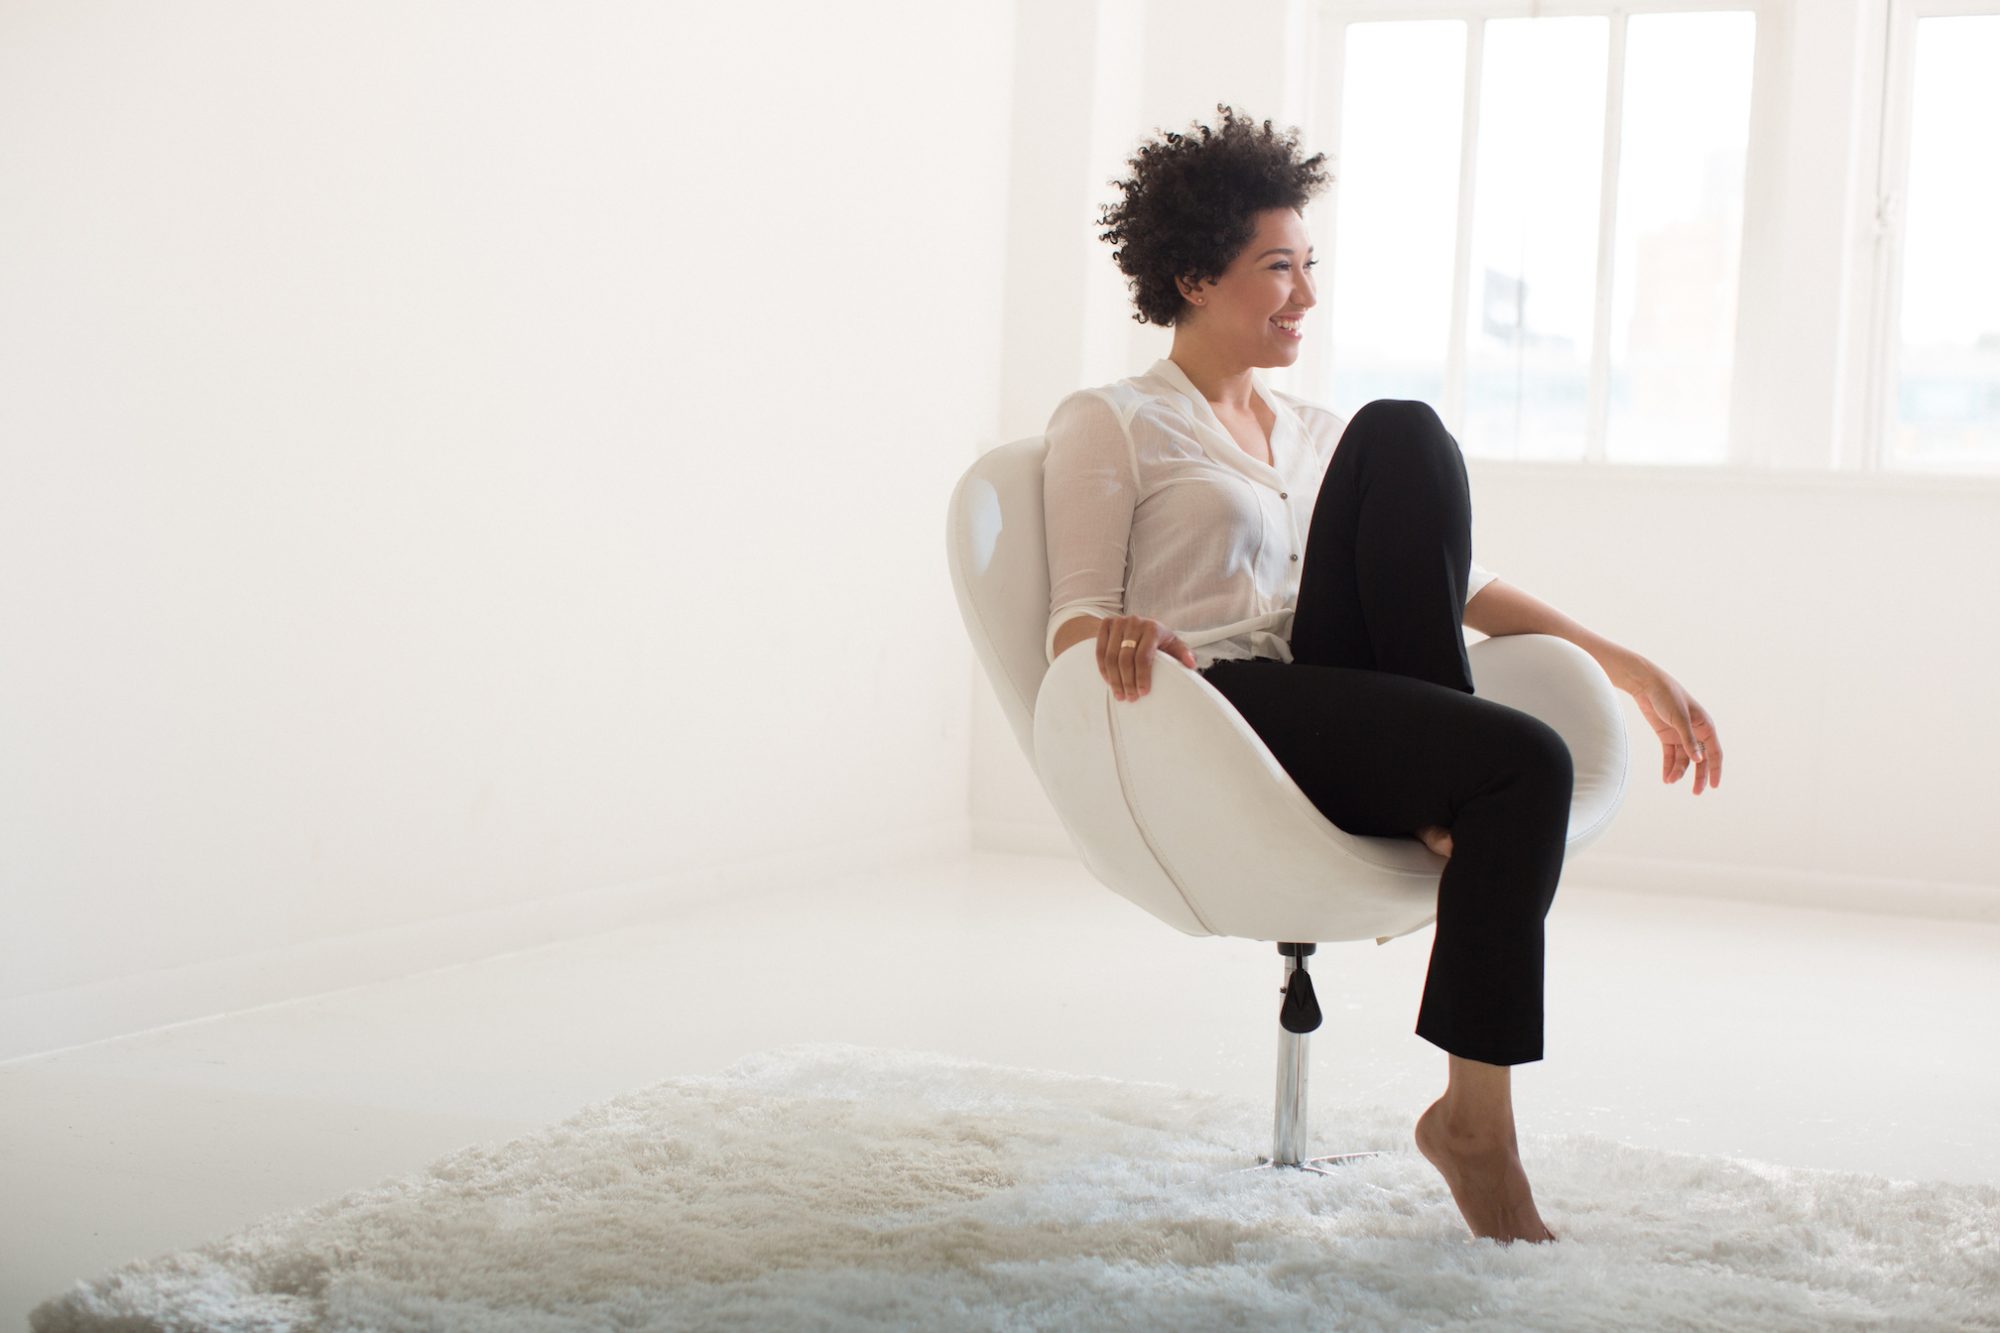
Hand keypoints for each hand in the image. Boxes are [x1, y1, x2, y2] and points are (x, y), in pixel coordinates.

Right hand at [1098, 615, 1195, 700]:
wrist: (1137, 623)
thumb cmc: (1158, 639)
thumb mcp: (1172, 643)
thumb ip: (1182, 653)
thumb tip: (1191, 665)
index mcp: (1153, 628)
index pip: (1144, 656)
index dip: (1142, 676)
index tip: (1143, 693)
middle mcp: (1135, 622)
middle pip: (1125, 658)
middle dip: (1127, 681)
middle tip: (1130, 698)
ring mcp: (1118, 622)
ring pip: (1111, 656)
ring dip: (1114, 679)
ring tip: (1120, 694)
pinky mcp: (1105, 624)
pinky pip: (1100, 651)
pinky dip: (1103, 669)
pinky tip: (1109, 682)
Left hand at [1624, 658, 1721, 793]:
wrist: (1646, 685)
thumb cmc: (1667, 696)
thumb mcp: (1679, 718)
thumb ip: (1688, 740)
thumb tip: (1698, 760)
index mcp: (1705, 726)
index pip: (1714, 752)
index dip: (1715, 770)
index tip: (1713, 786)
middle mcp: (1695, 732)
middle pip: (1700, 759)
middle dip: (1699, 776)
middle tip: (1696, 793)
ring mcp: (1681, 734)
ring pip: (1684, 759)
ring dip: (1679, 771)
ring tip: (1670, 781)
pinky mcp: (1667, 735)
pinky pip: (1670, 755)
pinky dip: (1669, 766)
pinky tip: (1666, 777)